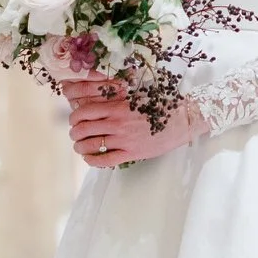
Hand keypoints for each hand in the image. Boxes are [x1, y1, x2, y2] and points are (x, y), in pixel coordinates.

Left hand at [67, 87, 203, 168]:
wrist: (182, 120)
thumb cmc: (161, 106)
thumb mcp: (137, 97)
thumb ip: (118, 100)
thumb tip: (101, 102)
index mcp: (118, 106)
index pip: (84, 112)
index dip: (74, 117)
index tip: (75, 120)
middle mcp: (117, 123)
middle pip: (83, 130)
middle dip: (75, 133)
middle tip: (76, 135)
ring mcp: (124, 140)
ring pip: (91, 146)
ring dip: (80, 147)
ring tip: (80, 147)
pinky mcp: (131, 153)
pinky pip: (105, 160)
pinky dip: (92, 160)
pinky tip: (90, 158)